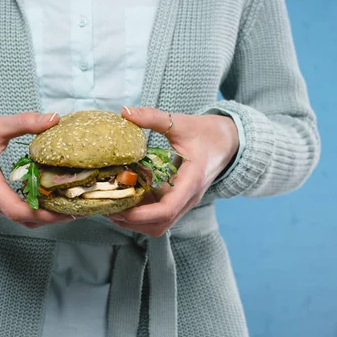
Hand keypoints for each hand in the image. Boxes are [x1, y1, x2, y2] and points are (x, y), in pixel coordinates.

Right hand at [0, 112, 74, 228]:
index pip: (18, 211)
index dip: (45, 215)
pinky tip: (52, 196)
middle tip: (79, 207)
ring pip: (21, 218)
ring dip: (45, 214)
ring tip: (71, 203)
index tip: (69, 211)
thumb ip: (25, 122)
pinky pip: (16, 210)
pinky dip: (35, 207)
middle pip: (24, 219)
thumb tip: (55, 119)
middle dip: (52, 217)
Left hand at [107, 106, 238, 236]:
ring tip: (111, 203)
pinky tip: (125, 194)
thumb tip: (125, 111)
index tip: (118, 208)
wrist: (230, 141)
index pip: (167, 210)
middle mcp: (188, 198)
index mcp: (191, 182)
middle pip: (159, 225)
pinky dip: (140, 210)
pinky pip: (158, 214)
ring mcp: (183, 201)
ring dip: (134, 219)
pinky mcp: (178, 199)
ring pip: (158, 224)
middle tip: (106, 206)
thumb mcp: (181, 123)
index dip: (141, 214)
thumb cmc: (208, 133)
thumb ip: (153, 118)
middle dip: (131, 221)